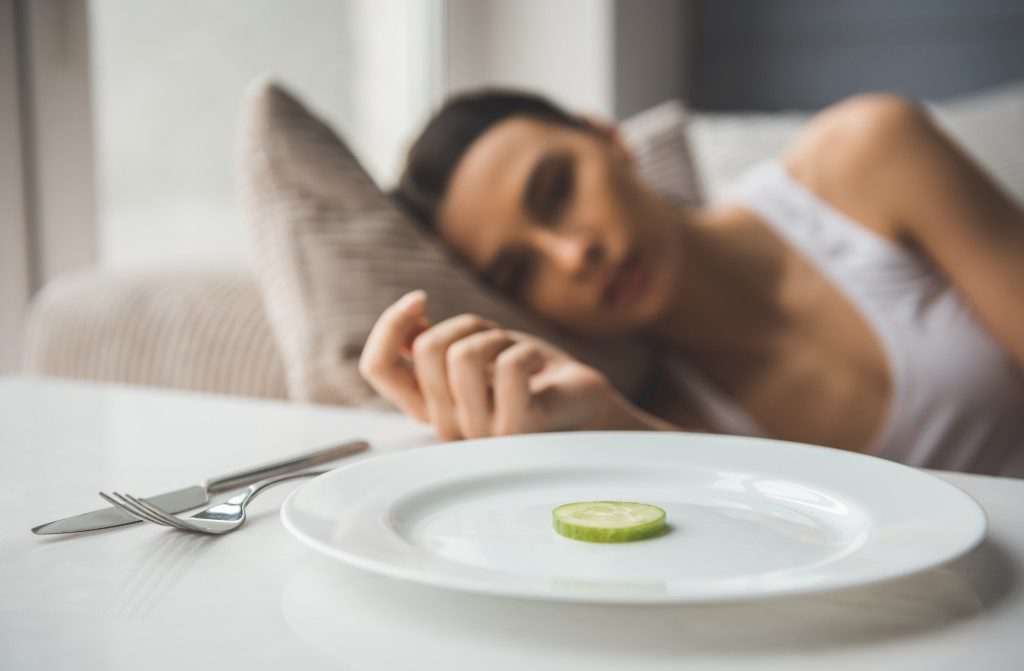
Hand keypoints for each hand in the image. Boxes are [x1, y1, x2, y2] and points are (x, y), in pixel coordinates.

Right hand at [359, 290, 649, 439]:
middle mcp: (447, 426)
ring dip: (497, 338)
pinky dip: (527, 350)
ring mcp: (481, 432)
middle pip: (426, 350)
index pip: (377, 369)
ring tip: (517, 354)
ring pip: (464, 355)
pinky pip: (509, 367)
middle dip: (466, 325)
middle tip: (497, 339)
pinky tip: (539, 367)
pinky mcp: (517, 428)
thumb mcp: (477, 348)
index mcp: (429, 407)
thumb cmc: (530, 373)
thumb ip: (437, 344)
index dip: (391, 326)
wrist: (583, 403)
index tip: (421, 299)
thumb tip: (407, 320)